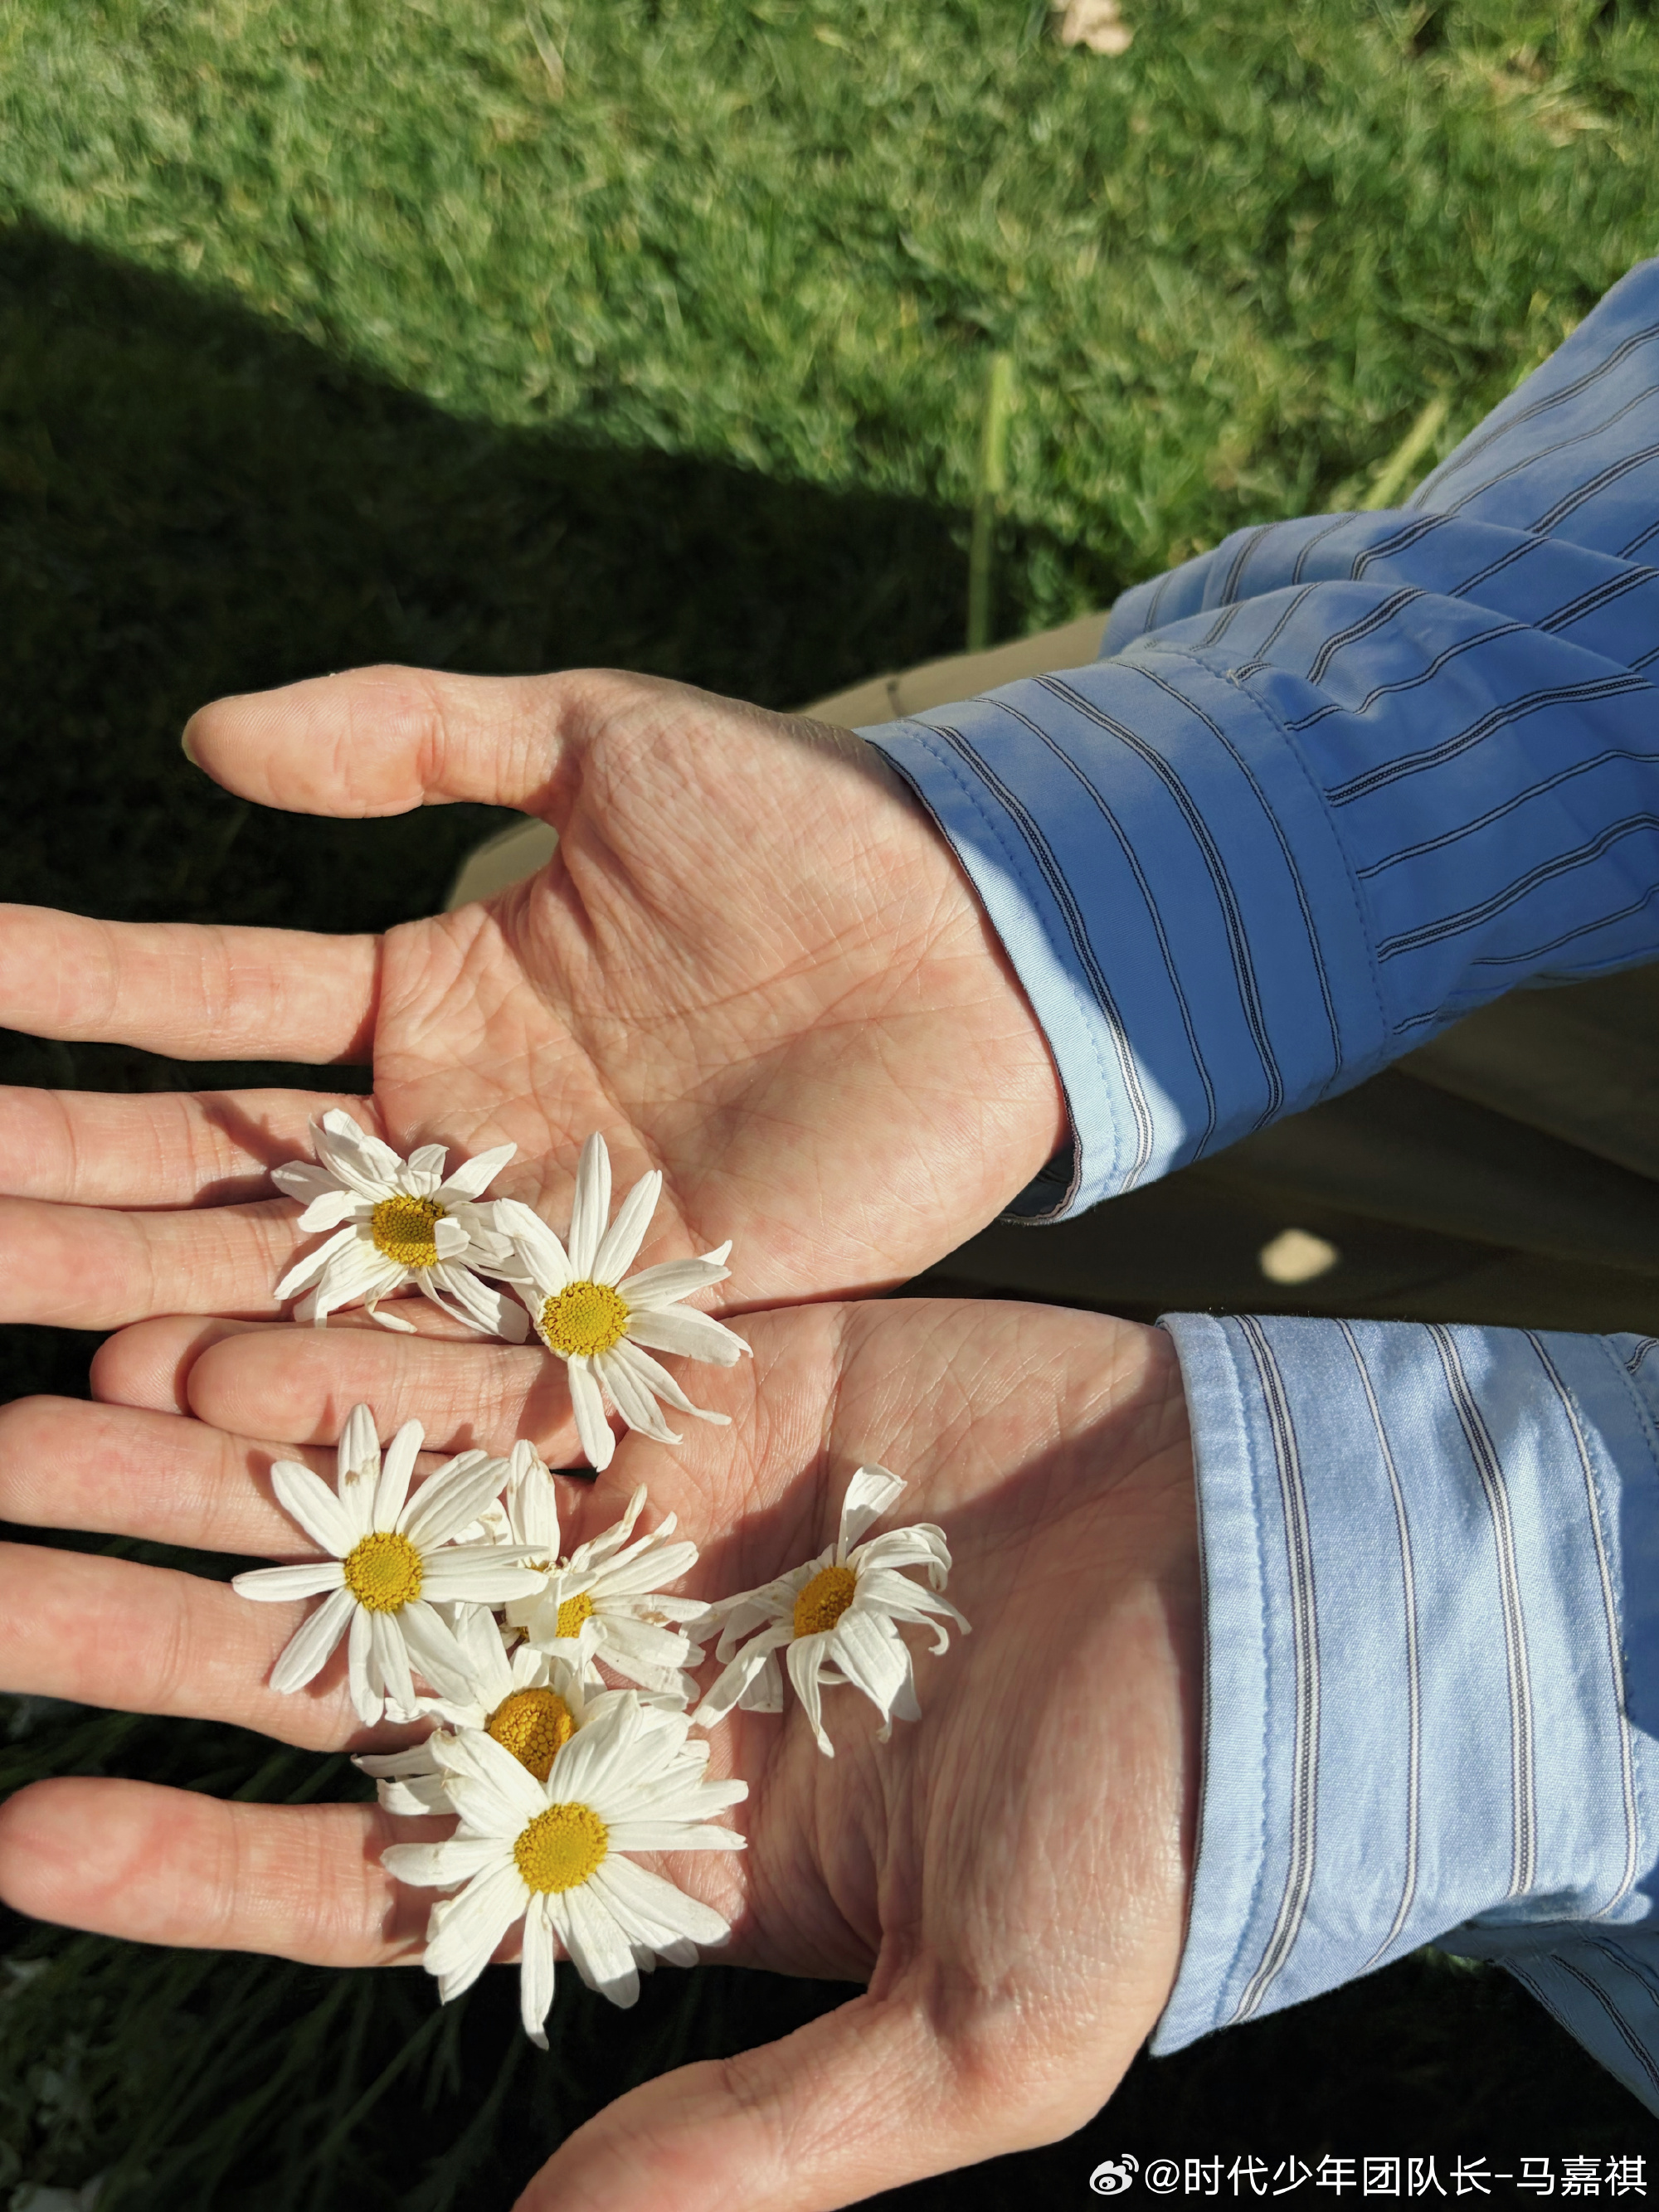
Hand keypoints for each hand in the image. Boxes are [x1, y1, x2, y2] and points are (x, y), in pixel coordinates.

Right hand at [0, 666, 1066, 1336]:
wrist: (988, 937)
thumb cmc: (808, 823)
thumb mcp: (595, 737)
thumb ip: (406, 734)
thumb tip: (197, 741)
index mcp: (426, 995)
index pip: (202, 1004)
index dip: (62, 992)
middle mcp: (452, 1135)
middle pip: (214, 1171)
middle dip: (53, 1184)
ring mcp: (531, 1239)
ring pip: (305, 1287)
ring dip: (147, 1302)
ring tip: (10, 1308)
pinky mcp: (627, 1319)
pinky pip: (459, 1362)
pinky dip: (332, 1383)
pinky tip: (197, 1391)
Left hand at [0, 1296, 1196, 2211]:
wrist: (1286, 1597)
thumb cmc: (1155, 1828)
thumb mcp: (974, 2042)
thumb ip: (751, 2151)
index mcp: (654, 1837)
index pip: (371, 1871)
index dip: (196, 1860)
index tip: (17, 1840)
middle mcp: (622, 1670)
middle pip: (338, 1658)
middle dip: (146, 1629)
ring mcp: (657, 1519)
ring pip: (386, 1492)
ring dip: (208, 1470)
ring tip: (28, 1430)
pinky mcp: (719, 1379)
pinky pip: (509, 1370)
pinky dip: (367, 1356)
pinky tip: (214, 1343)